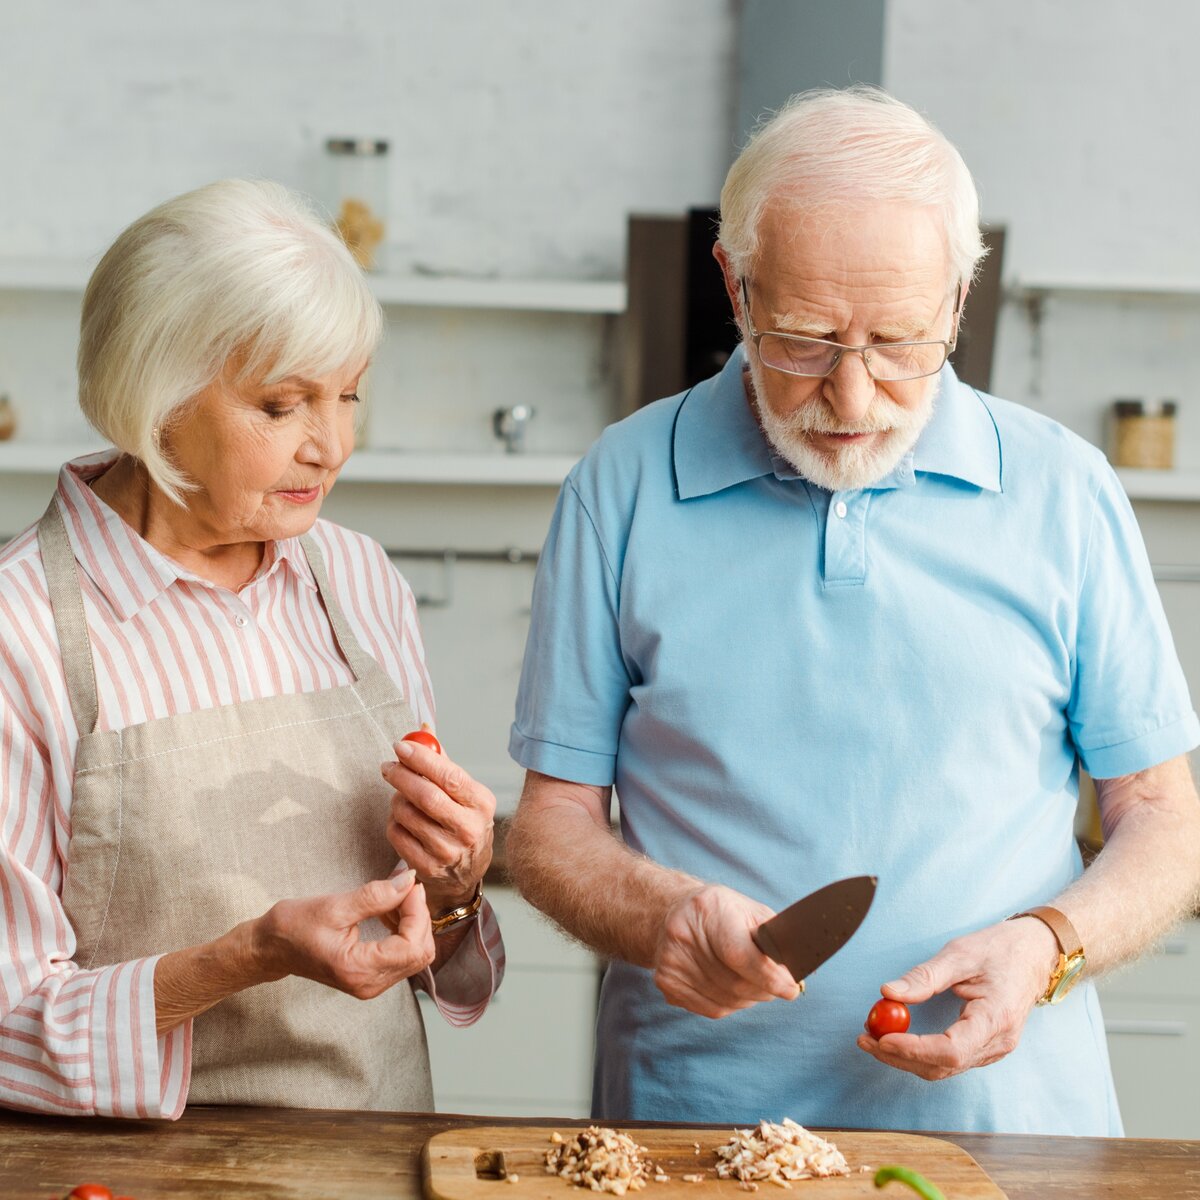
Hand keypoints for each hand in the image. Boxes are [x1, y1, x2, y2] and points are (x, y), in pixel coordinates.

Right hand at [251, 870, 435, 999]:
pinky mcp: (371, 977)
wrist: (270, 948)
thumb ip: (376, 895)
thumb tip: (408, 881)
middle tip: (403, 887)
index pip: (412, 946)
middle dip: (419, 917)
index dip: (418, 912)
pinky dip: (405, 931)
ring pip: (416, 954)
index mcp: (358, 970)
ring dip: (413, 923)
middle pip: (420, 953)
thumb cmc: (294, 927)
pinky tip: (388, 912)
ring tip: (393, 897)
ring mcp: (372, 984)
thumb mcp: (334, 906)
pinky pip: (403, 956)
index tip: (409, 885)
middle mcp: (369, 984)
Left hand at [382, 739, 494, 909]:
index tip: (401, 746)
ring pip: (407, 814)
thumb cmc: (463, 822)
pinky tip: (401, 819)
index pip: (450, 776)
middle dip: (401, 776)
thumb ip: (443, 762)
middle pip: (426, 796)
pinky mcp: (428, 867)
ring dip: (396, 799)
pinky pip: (396, 834)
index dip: (422, 759)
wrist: (466, 872)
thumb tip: (423, 729)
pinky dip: (393, 821)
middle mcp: (468, 829)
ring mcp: (448, 851)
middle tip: (388, 767)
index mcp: (481, 803)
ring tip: (400, 796)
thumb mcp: (464, 793)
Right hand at [653, 884, 801, 1017]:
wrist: (672, 913)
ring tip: (754, 983)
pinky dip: (731, 1004)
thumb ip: (774, 937)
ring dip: (750, 998)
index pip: (739, 954)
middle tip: (781, 986)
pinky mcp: (666, 983)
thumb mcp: (749, 910)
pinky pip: (711, 1009)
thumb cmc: (721, 912)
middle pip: (735, 983)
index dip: (769, 977)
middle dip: (765, 990)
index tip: (792, 989)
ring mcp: (671, 961)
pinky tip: (732, 987)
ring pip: (727, 1001)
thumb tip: (800, 971)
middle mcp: (683, 935)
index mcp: (708, 909)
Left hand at [856, 916, 1060, 1079]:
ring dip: (906, 1058)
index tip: (881, 1038)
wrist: (1035, 954)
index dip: (913, 1050)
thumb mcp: (960, 954)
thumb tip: (887, 993)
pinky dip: (921, 1053)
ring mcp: (995, 1049)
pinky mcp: (986, 1047)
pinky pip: (950, 1060)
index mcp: (996, 1018)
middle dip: (900, 1057)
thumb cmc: (1000, 950)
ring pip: (945, 1068)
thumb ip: (924, 977)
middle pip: (943, 1066)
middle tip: (864, 1038)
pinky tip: (899, 1037)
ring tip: (873, 1036)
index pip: (951, 1050)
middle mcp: (998, 1042)